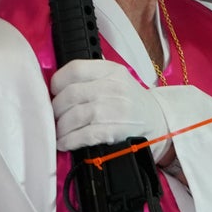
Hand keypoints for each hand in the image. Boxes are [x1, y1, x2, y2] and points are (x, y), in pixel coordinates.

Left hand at [50, 59, 169, 160]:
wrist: (157, 121)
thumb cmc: (130, 101)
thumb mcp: (115, 79)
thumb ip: (90, 78)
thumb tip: (55, 89)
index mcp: (111, 70)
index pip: (75, 69)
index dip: (57, 82)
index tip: (53, 93)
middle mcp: (113, 87)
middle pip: (70, 95)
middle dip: (56, 110)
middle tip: (54, 117)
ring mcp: (116, 109)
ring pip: (75, 116)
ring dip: (61, 127)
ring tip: (58, 132)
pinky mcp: (116, 130)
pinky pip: (85, 134)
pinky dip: (70, 140)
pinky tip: (65, 143)